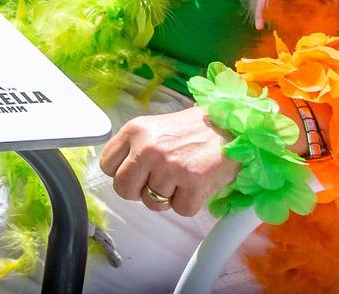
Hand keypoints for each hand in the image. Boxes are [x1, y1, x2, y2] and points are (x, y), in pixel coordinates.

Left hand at [99, 106, 240, 216]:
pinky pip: (180, 210)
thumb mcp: (154, 127)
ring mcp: (170, 166)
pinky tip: (196, 184)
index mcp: (134, 130)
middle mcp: (148, 148)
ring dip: (168, 197)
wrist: (231, 127)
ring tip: (182, 179)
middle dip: (139, 192)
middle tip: (157, 184)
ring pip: (152, 203)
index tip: (136, 174)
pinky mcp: (193, 182)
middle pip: (123, 189)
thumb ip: (134, 147)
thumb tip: (118, 172)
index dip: (121, 174)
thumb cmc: (192, 130)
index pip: (107, 166)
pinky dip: (189, 203)